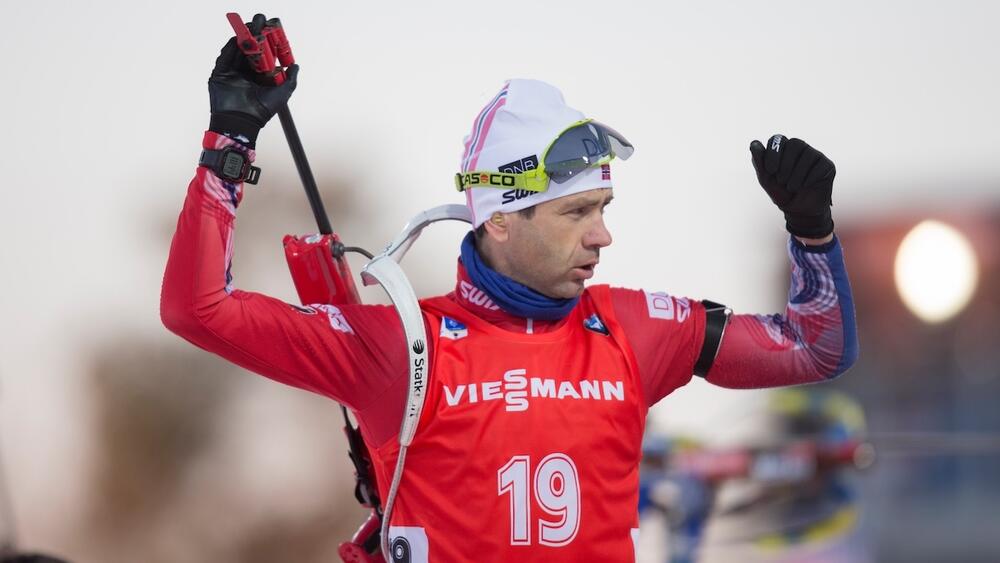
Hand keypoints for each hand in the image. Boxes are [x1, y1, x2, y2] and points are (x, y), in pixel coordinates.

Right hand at [207, 13, 298, 147]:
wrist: (242, 121)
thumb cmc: (262, 111)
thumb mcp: (282, 93)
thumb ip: (290, 79)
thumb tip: (295, 65)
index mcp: (259, 76)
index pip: (264, 53)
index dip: (268, 40)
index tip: (273, 27)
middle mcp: (246, 73)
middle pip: (250, 48)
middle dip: (255, 33)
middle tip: (260, 20)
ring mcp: (232, 72)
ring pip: (238, 50)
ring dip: (244, 37)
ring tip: (251, 25)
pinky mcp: (220, 74)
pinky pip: (225, 57)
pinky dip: (231, 46)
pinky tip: (239, 38)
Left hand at [749, 135, 834, 238]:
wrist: (798, 211)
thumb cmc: (781, 192)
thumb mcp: (766, 178)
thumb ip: (759, 161)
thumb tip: (754, 143)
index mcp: (784, 148)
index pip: (778, 139)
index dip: (773, 153)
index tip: (770, 171)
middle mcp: (801, 149)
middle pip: (795, 143)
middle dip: (785, 164)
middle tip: (782, 181)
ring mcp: (815, 156)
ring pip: (808, 155)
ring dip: (797, 175)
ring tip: (792, 187)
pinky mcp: (827, 165)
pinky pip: (820, 166)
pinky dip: (809, 179)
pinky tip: (806, 187)